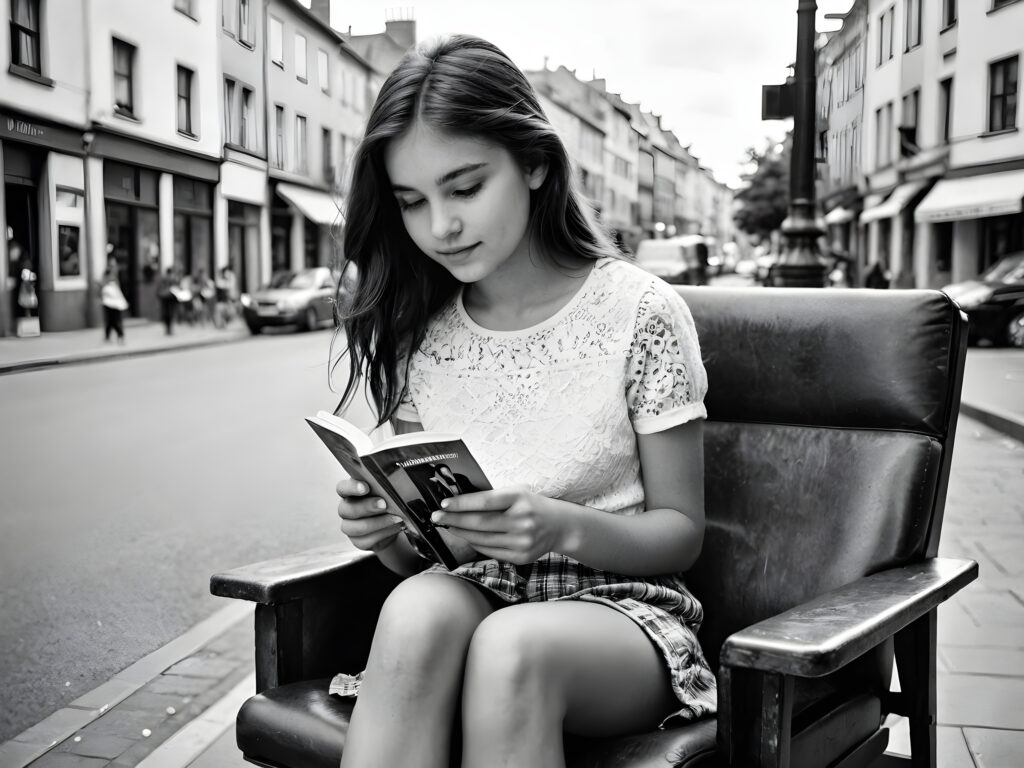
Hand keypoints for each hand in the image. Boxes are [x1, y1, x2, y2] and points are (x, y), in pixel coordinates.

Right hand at [336, 478, 404, 552]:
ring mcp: (349, 527)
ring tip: (396, 518)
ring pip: (356, 528)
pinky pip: (366, 540)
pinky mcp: (358, 541)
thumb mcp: (385, 490)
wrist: (393, 521)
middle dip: (367, 507)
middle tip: (384, 504)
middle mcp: (346, 509)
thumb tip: (390, 485)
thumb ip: (382, 486)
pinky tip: (396, 527)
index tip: (366, 488)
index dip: (352, 487)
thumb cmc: (387, 500)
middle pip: (347, 509)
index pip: (342, 488)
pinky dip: (383, 534)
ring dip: (378, 523)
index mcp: (349, 492)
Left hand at [430, 486, 572, 564]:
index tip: (444, 504)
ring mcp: (522, 541)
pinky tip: (467, 537)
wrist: (560, 526)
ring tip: (449, 527)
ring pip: (482, 539)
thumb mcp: (517, 494)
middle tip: (437, 517)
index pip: (485, 501)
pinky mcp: (521, 557)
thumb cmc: (532, 505)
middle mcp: (522, 520)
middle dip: (454, 520)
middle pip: (480, 523)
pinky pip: (491, 551)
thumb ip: (493, 499)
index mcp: (520, 499)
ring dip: (462, 533)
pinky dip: (476, 544)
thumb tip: (459, 503)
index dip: (462, 503)